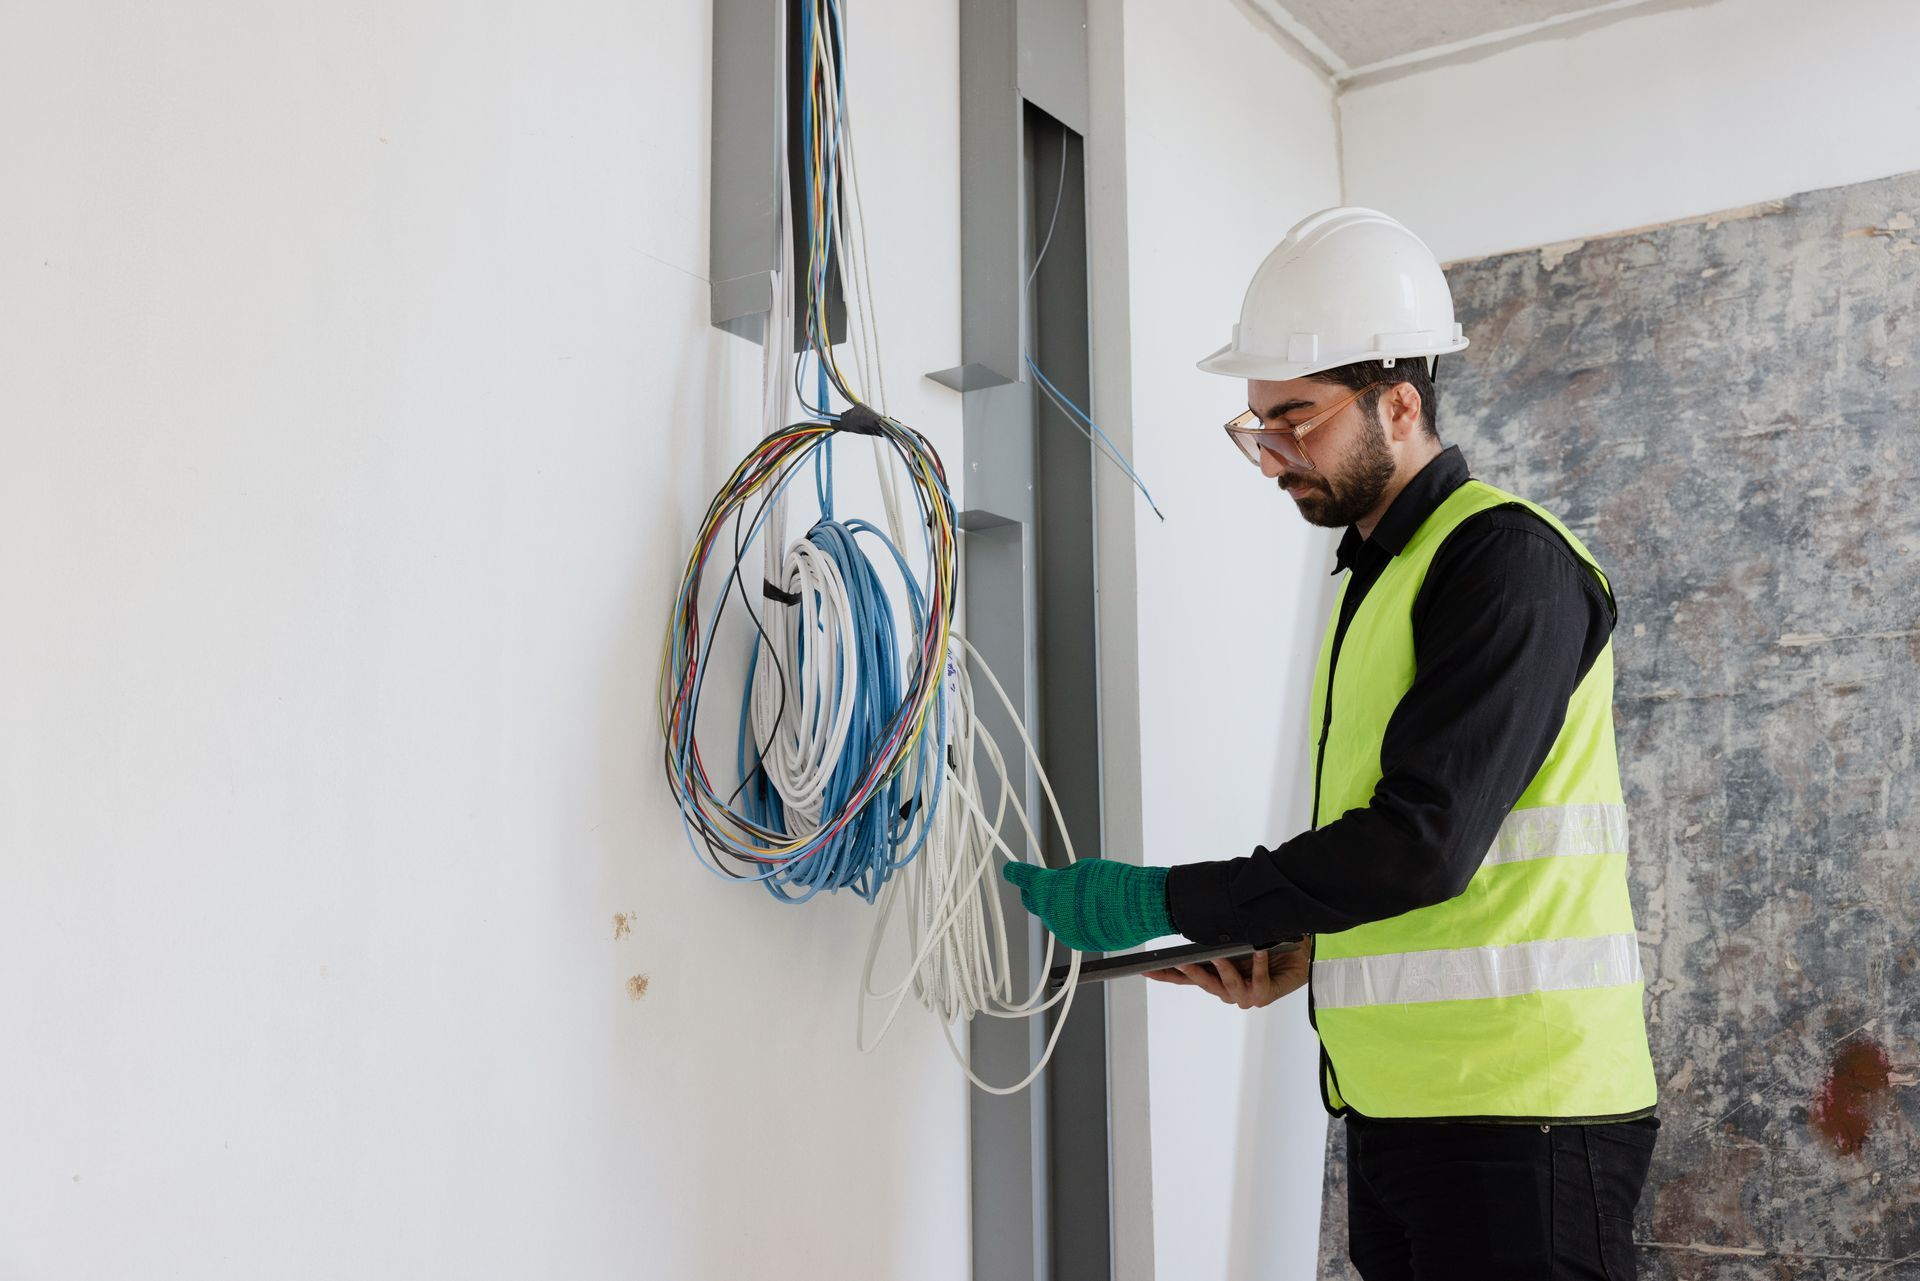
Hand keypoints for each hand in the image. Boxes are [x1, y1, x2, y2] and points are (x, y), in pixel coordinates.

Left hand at [1000, 859, 1174, 952]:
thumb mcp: (1082, 869)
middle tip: (1049, 883)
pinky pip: (1072, 929)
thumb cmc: (1113, 883)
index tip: (1011, 870)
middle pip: (1035, 902)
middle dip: (1038, 892)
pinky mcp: (1080, 943)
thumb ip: (1063, 878)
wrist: (1139, 908)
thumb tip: (1059, 884)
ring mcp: (1065, 932)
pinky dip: (1077, 921)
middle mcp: (1051, 915)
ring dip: (1062, 908)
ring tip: (1086, 898)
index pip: (1022, 878)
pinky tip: (1094, 912)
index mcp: (1047, 891)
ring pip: (1055, 917)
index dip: (1015, 873)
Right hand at [1144, 935, 1312, 1008]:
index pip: (1186, 978)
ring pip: (1228, 985)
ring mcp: (1246, 996)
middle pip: (1203, 983)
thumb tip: (1197, 924)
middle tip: (1179, 962)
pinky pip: (1259, 979)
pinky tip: (1257, 950)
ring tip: (1218, 957)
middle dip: (1191, 972)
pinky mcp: (1265, 995)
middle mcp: (1228, 990)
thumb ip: (1218, 938)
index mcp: (1217, 978)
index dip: (1166, 975)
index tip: (1146, 970)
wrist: (1300, 954)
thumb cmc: (1268, 946)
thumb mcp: (1238, 939)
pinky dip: (1258, 964)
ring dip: (1223, 970)